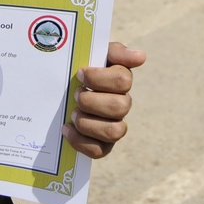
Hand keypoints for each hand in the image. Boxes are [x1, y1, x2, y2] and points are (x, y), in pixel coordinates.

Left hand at [62, 41, 145, 158]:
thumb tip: (140, 56)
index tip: (80, 73)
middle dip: (91, 100)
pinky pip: (99, 151)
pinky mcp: (102, 144)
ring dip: (87, 122)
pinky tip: (66, 128)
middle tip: (75, 94)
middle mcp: (122, 105)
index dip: (98, 78)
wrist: (63, 87)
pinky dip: (80, 141)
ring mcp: (114, 126)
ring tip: (73, 113)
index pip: (123, 80)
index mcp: (121, 81)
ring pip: (113, 132)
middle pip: (119, 107)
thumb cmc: (82, 69)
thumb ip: (116, 52)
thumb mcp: (96, 53)